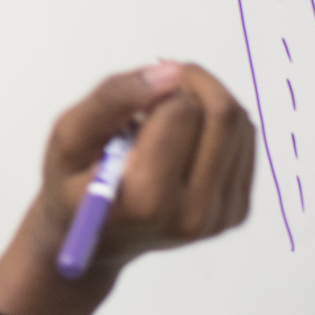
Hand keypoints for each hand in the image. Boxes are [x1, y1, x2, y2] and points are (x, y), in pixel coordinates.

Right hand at [0, 62, 255, 314]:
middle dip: (193, 83)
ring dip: (206, 102)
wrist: (97, 241)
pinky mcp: (236, 213)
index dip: (158, 91)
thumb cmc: (75, 186)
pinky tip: (187, 137)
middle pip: (222, 115)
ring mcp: (219, 218)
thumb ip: (110, 99)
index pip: (181, 112)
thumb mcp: (68, 137)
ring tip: (168, 115)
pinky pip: (246, 143)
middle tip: (163, 85)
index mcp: (145, 201)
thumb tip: (169, 73)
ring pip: (240, 124)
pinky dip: (218, 126)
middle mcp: (190, 216)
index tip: (137, 100)